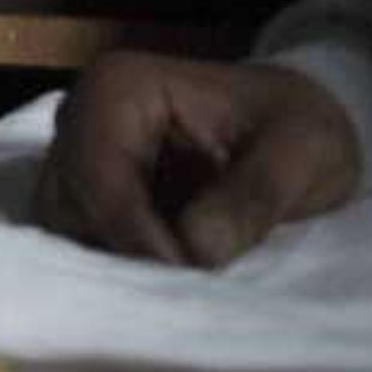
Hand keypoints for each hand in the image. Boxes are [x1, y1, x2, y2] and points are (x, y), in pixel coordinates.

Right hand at [44, 50, 365, 267]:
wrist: (297, 129)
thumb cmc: (300, 126)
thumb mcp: (305, 152)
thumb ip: (255, 195)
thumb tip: (196, 248)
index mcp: (120, 87)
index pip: (98, 172)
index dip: (134, 231)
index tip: (190, 272)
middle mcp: (80, 117)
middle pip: (69, 202)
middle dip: (123, 249)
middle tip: (191, 284)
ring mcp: (77, 156)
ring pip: (67, 226)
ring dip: (118, 260)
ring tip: (183, 280)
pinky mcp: (88, 193)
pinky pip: (81, 238)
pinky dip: (119, 262)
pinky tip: (169, 273)